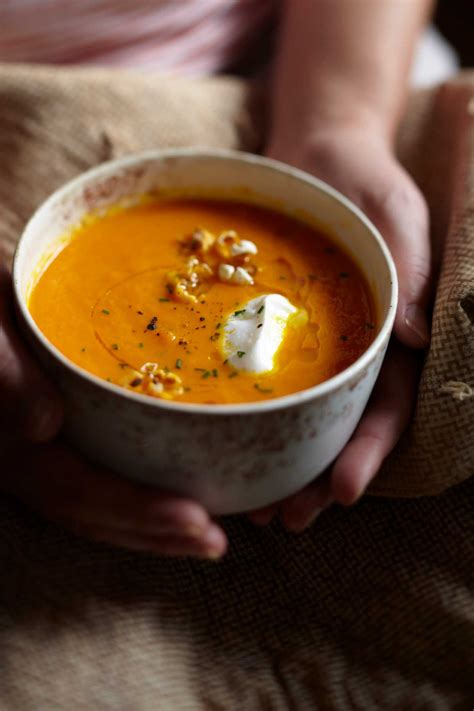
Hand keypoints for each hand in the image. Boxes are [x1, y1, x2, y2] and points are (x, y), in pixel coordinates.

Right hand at [0, 265, 226, 557]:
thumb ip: (6, 371)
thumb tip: (44, 424)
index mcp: (10, 440)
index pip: (75, 489)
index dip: (135, 508)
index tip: (192, 516)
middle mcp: (22, 462)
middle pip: (91, 514)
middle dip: (156, 532)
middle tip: (215, 540)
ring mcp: (38, 461)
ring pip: (94, 511)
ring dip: (151, 530)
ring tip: (207, 538)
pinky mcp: (55, 451)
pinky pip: (96, 489)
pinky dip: (138, 506)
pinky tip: (176, 506)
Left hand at [250, 127, 430, 529]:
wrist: (321, 158)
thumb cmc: (371, 185)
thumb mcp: (400, 219)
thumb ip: (410, 272)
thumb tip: (416, 336)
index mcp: (393, 336)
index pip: (389, 405)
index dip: (369, 451)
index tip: (343, 491)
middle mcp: (354, 353)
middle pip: (341, 428)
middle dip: (318, 478)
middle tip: (288, 520)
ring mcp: (313, 347)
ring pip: (302, 418)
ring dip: (282, 465)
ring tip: (256, 509)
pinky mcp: (273, 333)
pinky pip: (263, 381)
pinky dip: (250, 418)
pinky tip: (226, 447)